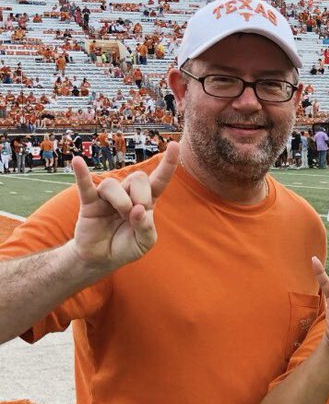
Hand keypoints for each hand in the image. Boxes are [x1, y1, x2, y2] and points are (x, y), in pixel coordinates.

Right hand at [70, 144, 178, 269]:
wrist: (102, 259)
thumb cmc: (126, 247)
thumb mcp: (144, 243)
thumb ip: (146, 228)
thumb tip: (137, 210)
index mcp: (146, 202)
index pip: (159, 179)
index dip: (168, 164)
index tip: (176, 145)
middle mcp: (128, 194)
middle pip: (138, 177)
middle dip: (140, 195)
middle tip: (135, 214)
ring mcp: (108, 197)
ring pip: (113, 184)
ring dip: (120, 200)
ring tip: (120, 215)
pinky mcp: (90, 202)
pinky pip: (85, 185)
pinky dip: (82, 174)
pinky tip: (78, 161)